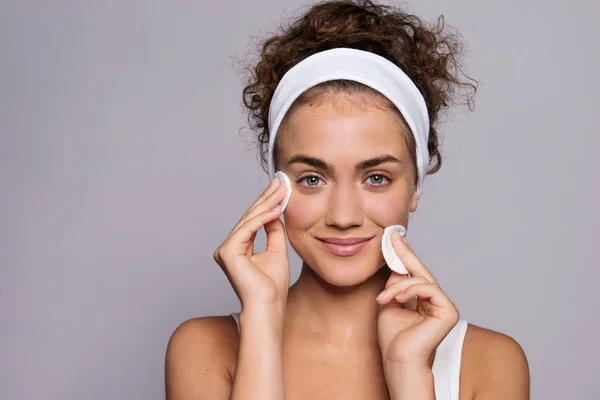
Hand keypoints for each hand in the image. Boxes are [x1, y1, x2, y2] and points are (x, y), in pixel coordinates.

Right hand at [213, 178, 289, 309]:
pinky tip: (278, 208)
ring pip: (249, 220)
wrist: (268, 306)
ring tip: (283, 191)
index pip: (253, 220)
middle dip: (267, 198)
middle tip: (280, 181)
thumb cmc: (273, 285)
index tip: (280, 188)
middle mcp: (228, 247)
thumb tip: (275, 210)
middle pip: (250, 217)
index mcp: (238, 248)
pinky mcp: (227, 251)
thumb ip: (273, 230)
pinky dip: (264, 217)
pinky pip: (248, 228)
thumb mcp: (276, 250)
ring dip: (268, 204)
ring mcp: (225, 249)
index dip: (267, 203)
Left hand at [377, 232, 459, 369]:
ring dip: (398, 286)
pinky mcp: (449, 311)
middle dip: (405, 254)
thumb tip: (396, 263)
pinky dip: (409, 290)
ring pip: (421, 280)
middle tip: (392, 239)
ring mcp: (445, 306)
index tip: (393, 239)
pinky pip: (428, 288)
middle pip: (421, 271)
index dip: (404, 255)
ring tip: (384, 298)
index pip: (415, 273)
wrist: (398, 360)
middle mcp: (436, 301)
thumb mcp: (389, 303)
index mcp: (424, 300)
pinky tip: (396, 298)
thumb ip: (395, 284)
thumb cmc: (393, 338)